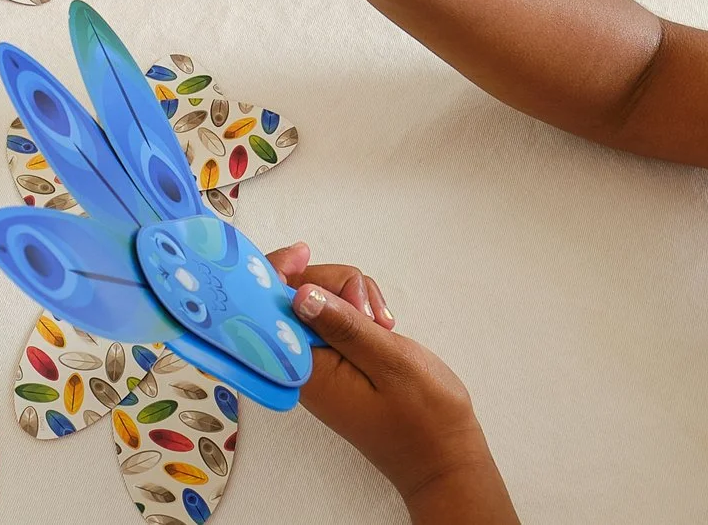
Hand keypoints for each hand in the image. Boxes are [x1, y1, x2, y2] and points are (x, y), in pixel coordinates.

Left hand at [269, 244, 517, 520]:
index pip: (262, 309)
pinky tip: (382, 325)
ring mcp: (319, 362)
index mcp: (305, 369)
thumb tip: (298, 293)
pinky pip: (335, 316)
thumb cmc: (423, 417)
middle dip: (332, 284)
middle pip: (293, 294)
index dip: (274, 272)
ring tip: (384, 324)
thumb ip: (344, 326)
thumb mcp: (388, 362)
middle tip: (370, 309)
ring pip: (318, 299)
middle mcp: (303, 364)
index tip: (304, 251)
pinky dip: (358, 310)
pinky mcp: (337, 360)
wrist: (445, 456)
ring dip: (351, 297)